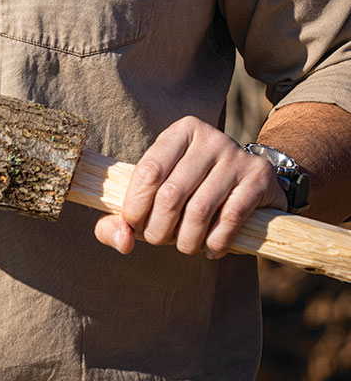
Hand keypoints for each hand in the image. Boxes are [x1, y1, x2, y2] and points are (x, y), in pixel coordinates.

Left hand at [93, 116, 286, 258]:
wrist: (253, 181)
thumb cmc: (194, 188)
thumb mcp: (160, 189)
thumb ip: (128, 215)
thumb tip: (121, 239)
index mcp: (180, 132)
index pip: (149, 172)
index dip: (136, 205)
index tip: (134, 225)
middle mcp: (209, 138)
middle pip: (171, 194)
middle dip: (158, 228)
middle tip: (157, 240)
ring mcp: (236, 156)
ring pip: (199, 210)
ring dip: (186, 240)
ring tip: (184, 247)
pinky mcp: (258, 178)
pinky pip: (230, 218)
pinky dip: (215, 242)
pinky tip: (210, 249)